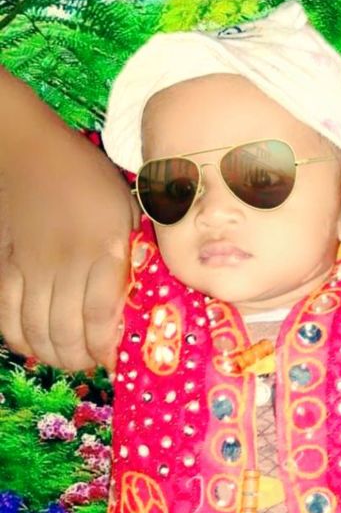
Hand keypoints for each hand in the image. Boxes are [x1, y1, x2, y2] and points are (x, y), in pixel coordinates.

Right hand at [0, 69, 136, 372]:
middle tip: (95, 363)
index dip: (108, 349)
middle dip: (82, 360)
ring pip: (35, 332)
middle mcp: (64, 264)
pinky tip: (37, 345)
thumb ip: (137, 251)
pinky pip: (6, 316)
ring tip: (71, 359)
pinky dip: (20, 340)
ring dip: (54, 356)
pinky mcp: (5, 265)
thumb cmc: (88, 178)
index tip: (119, 361)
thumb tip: (154, 294)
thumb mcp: (128, 208)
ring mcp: (29, 267)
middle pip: (67, 334)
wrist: (28, 149)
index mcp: (102, 250)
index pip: (102, 316)